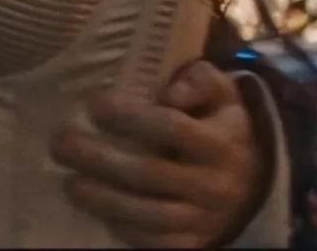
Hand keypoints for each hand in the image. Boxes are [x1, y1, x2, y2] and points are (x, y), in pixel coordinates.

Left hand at [52, 61, 265, 248]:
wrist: (256, 181)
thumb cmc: (220, 125)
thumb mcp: (222, 94)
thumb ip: (200, 81)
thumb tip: (172, 91)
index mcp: (221, 143)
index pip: (173, 129)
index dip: (131, 117)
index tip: (93, 104)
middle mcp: (214, 184)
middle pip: (151, 174)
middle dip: (100, 160)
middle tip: (60, 144)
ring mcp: (204, 219)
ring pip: (150, 216)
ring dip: (104, 201)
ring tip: (70, 184)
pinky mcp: (194, 243)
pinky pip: (157, 243)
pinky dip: (125, 230)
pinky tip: (99, 212)